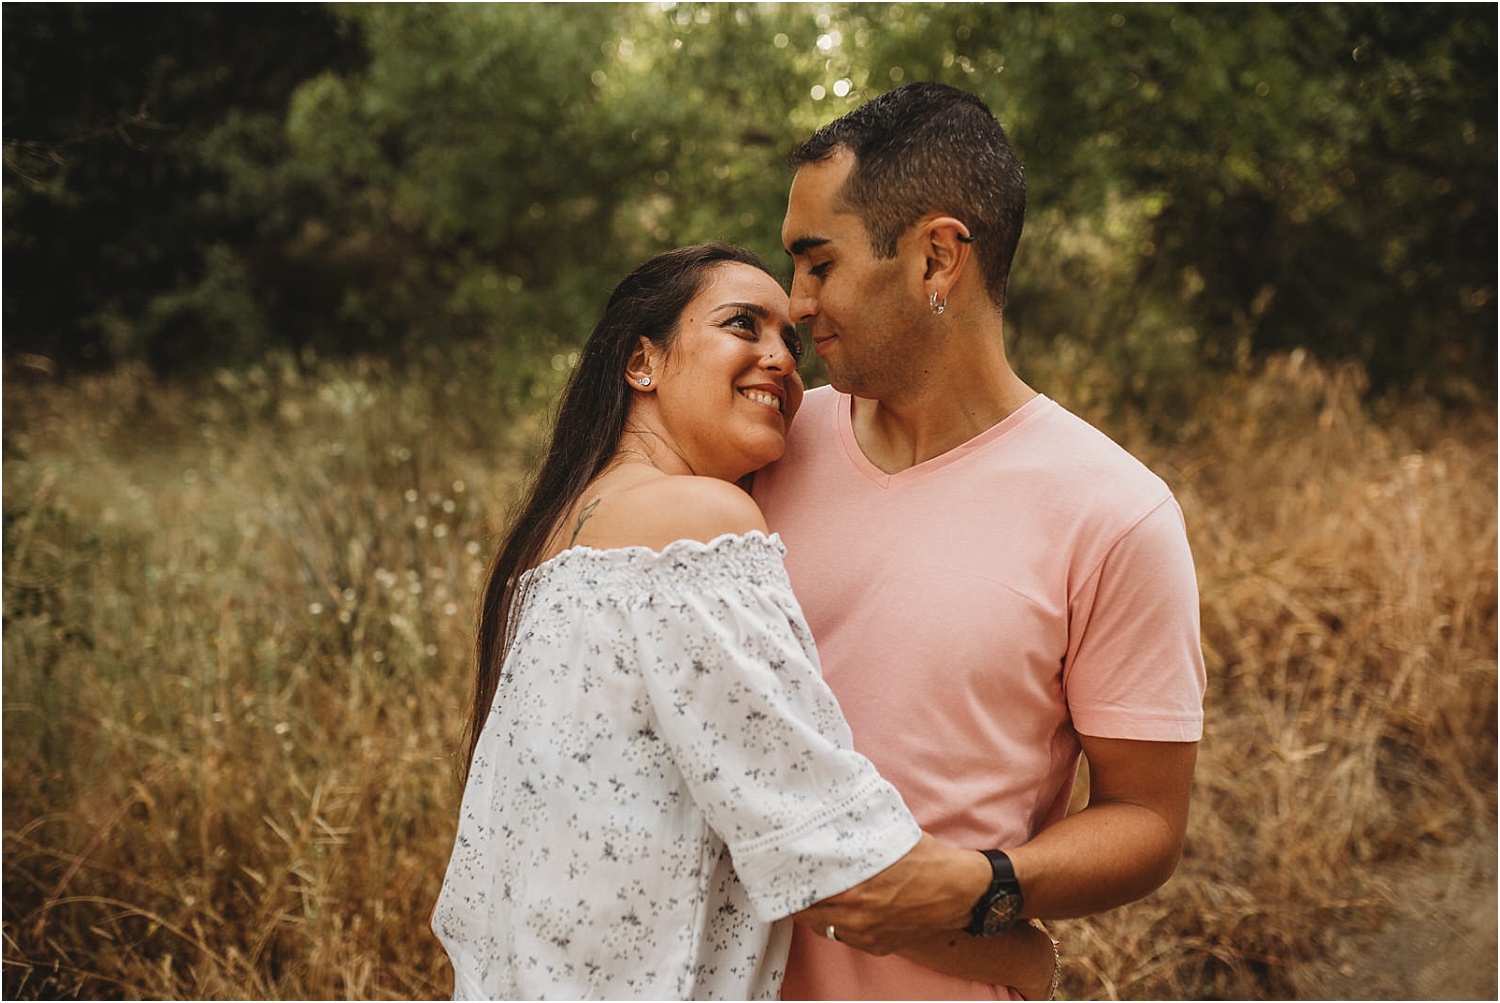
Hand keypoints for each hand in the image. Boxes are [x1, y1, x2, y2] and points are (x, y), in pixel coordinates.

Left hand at [791, 833, 990, 954]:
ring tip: (821, 894)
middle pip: (807, 914)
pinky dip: (841, 924)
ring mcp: (867, 936)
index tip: (786, 871)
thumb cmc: (926, 860)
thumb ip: (854, 838)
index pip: (803, 895)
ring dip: (819, 912)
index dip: (791, 883)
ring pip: (824, 927)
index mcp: (855, 891)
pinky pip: (846, 937)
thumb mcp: (886, 839)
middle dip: (802, 898)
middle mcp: (857, 918)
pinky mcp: (879, 946)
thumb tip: (829, 824)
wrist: (961, 890)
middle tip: (799, 881)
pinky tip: (847, 907)